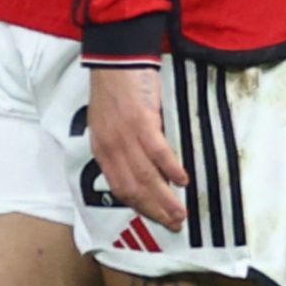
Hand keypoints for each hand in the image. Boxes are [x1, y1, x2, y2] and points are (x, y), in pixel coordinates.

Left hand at [87, 63, 189, 231]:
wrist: (115, 60)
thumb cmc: (115, 91)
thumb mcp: (108, 125)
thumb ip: (121, 149)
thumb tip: (144, 173)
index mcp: (102, 149)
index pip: (119, 187)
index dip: (139, 206)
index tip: (156, 218)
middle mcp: (111, 147)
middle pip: (133, 188)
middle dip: (155, 210)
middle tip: (175, 224)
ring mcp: (125, 136)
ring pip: (146, 176)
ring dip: (165, 198)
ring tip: (181, 212)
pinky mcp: (141, 122)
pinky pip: (157, 153)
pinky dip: (171, 170)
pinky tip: (182, 180)